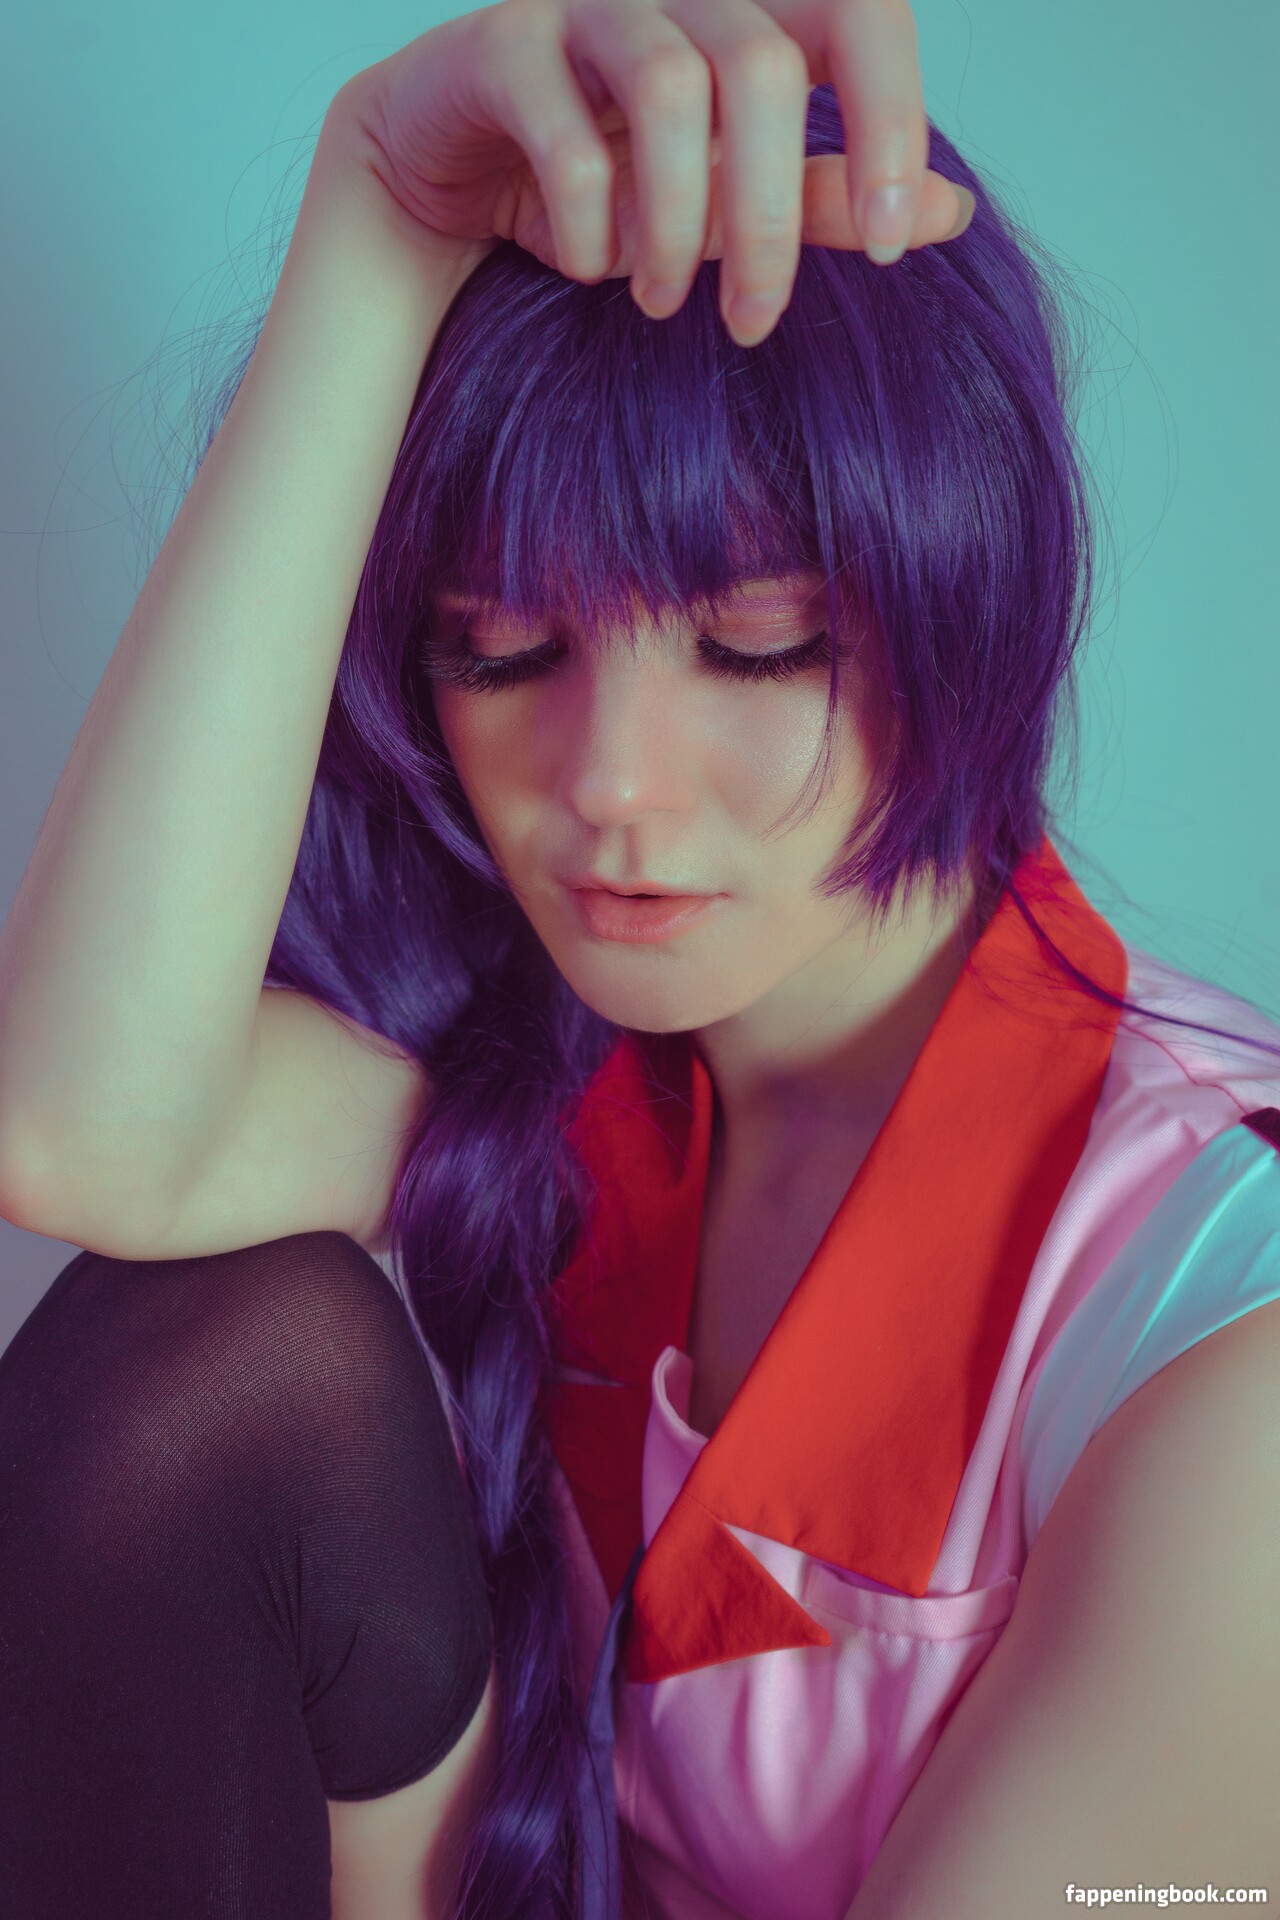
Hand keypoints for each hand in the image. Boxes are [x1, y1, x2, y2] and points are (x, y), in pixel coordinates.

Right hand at [335, 0, 973, 347]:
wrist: (444, 181)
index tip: (892, 247)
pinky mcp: (501, 40)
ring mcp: (586, 2)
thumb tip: (948, 212)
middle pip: (765, 64)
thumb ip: (824, 201)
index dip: (892, 120)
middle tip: (750, 323)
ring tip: (660, 299)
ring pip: (670, 85)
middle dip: (769, 215)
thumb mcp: (722, 206)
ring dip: (675, 220)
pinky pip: (562, 127)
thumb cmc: (598, 185)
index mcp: (749, 13)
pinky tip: (592, 270)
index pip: (861, 17)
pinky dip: (589, 219)